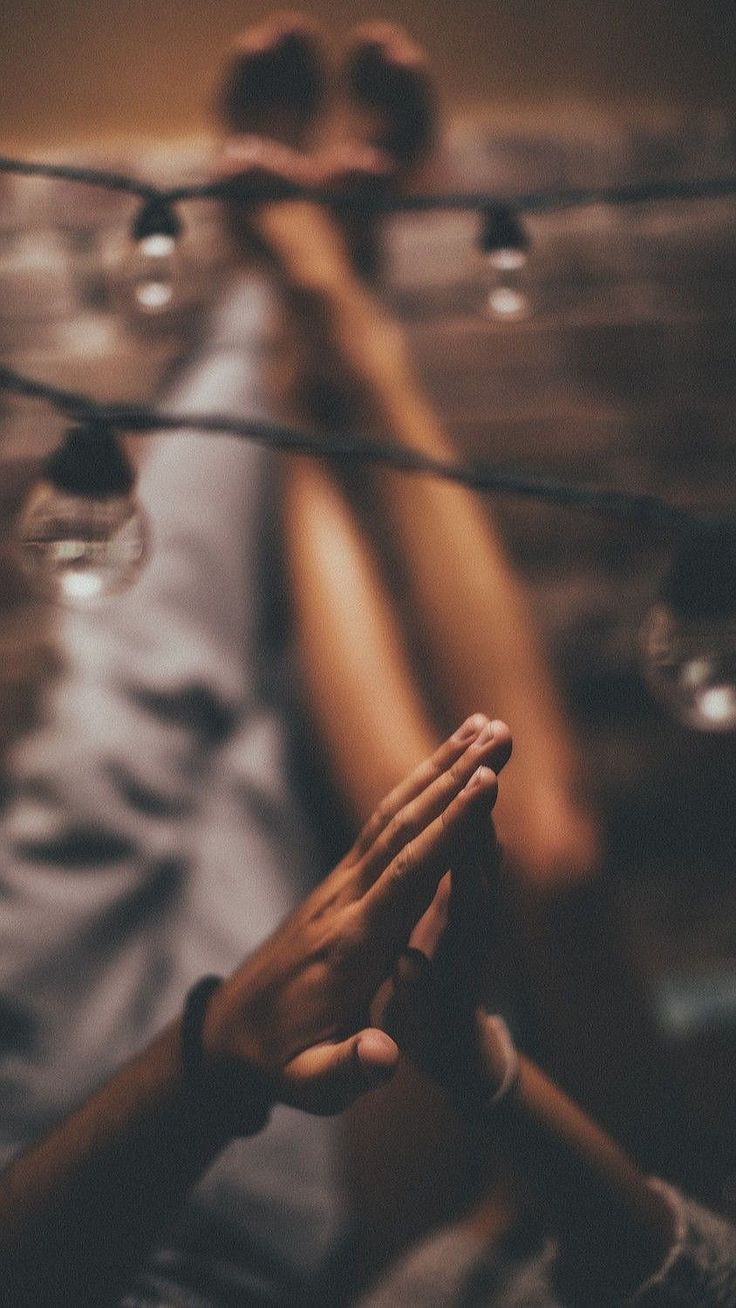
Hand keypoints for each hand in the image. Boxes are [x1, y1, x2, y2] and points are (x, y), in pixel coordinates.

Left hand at [203, 714, 510, 1114]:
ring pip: (393, 813)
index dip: (448, 829)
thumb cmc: (279, 1063)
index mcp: (352, 944)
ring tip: (483, 727)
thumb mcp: (309, 1084)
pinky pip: (383, 822)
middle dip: (455, 778)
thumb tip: (387, 1055)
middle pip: (405, 826)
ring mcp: (340, 884)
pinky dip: (417, 787)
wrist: (228, 1035)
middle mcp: (346, 899)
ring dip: (438, 768)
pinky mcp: (340, 880)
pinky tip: (443, 764)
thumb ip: (349, 1070)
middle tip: (502, 734)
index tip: (486, 785)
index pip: (408, 874)